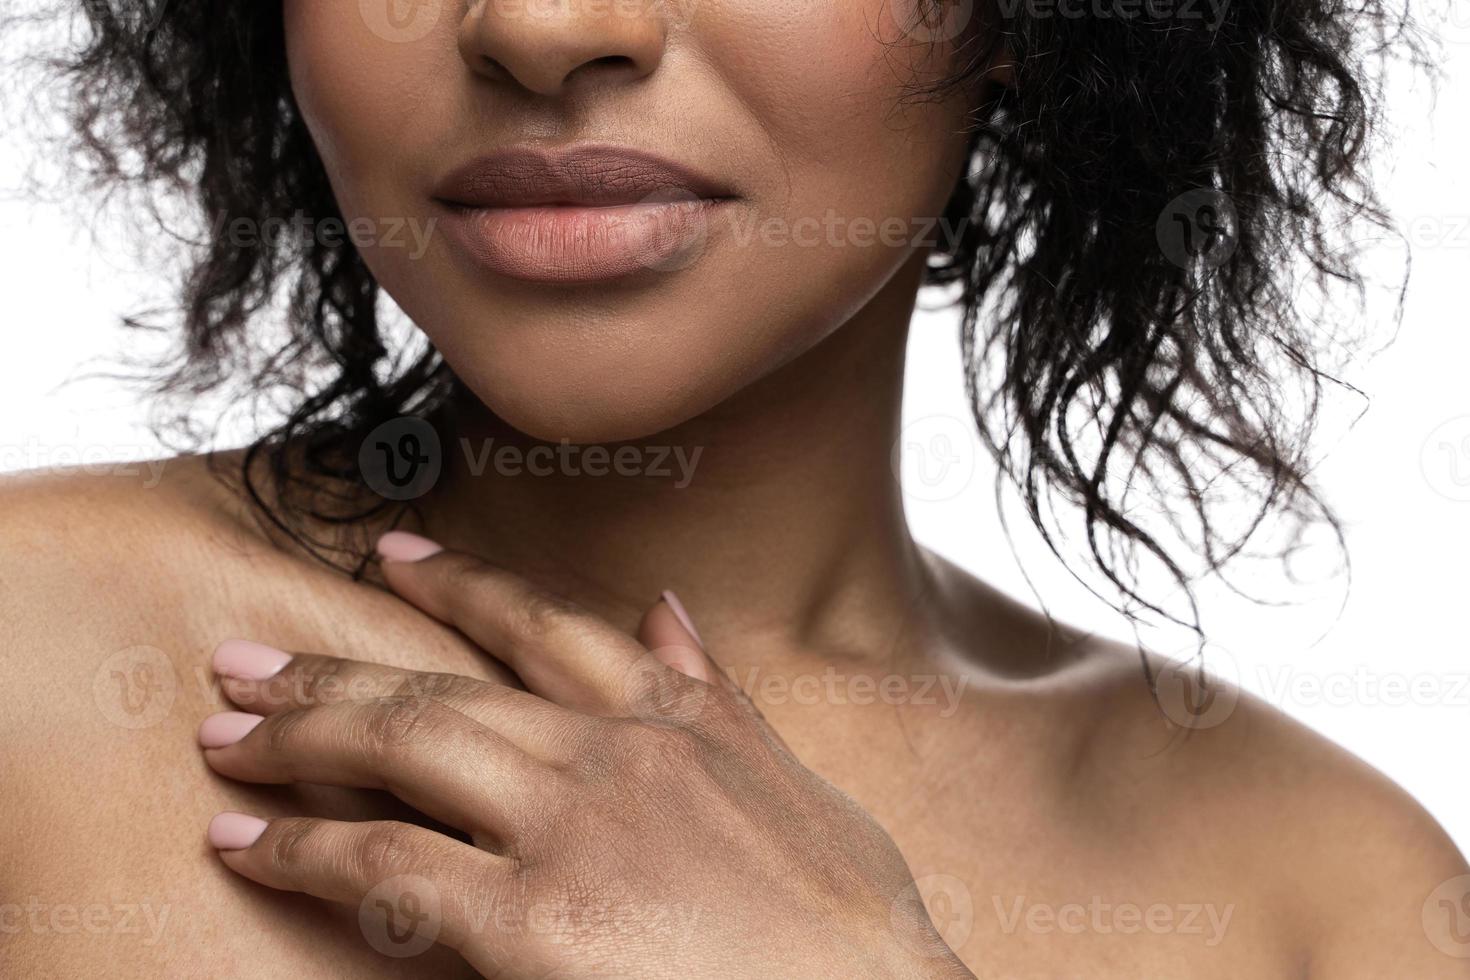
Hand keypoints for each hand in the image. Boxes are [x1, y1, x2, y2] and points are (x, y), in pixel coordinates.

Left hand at [197, 532, 973, 978]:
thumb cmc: (850, 924)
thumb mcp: (796, 781)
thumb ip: (719, 694)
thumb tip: (672, 612)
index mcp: (675, 716)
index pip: (544, 627)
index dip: (459, 586)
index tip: (393, 554)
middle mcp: (611, 750)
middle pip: (443, 689)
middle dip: (337, 671)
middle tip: (247, 656)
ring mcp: (568, 827)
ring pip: (404, 751)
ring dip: (303, 737)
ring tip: (225, 730)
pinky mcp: (530, 921)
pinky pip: (389, 867)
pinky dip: (306, 847)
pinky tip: (246, 838)